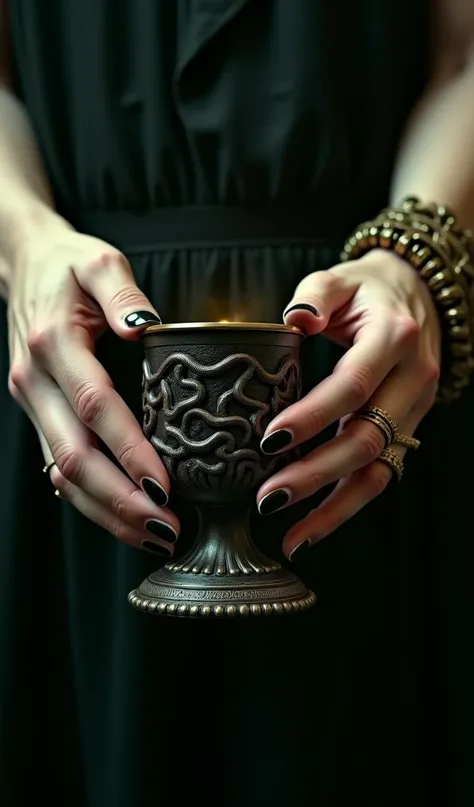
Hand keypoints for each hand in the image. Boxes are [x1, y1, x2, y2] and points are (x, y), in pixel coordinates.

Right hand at [7, 221, 179, 555]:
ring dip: (105, 511)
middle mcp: (35, 381)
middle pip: (74, 456)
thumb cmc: (68, 265)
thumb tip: (147, 326)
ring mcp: (30, 403)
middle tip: (166, 527)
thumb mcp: (99, 261)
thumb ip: (123, 292)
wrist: (24, 265)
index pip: (94, 406)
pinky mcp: (36, 415)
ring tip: (153, 534)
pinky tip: (124, 517)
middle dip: (120, 500)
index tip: (165, 483)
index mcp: (54, 342)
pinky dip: (90, 500)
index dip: (129, 449)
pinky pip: (57, 469)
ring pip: (61, 474)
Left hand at [256, 249, 440, 559]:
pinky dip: (346, 506)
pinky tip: (311, 528)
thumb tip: (294, 320)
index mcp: (394, 337)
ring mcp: (415, 411)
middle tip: (267, 497)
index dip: (312, 416)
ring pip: (378, 470)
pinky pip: (380, 475)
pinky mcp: (406, 430)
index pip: (352, 385)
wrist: (415, 294)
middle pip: (366, 438)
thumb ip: (314, 295)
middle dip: (315, 474)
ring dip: (333, 507)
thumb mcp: (339, 277)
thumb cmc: (366, 289)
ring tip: (290, 536)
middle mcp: (412, 379)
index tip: (270, 440)